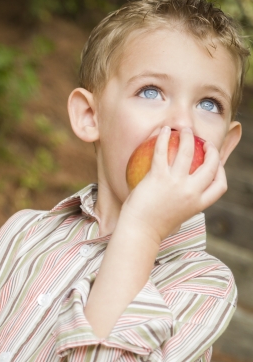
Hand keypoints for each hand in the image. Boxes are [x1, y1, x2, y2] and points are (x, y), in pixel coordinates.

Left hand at [122, 126, 226, 243]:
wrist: (139, 231)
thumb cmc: (154, 226)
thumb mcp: (177, 215)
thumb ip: (185, 203)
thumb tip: (183, 191)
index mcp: (198, 204)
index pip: (220, 186)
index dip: (221, 172)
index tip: (216, 164)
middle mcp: (191, 193)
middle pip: (211, 166)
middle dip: (212, 150)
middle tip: (204, 143)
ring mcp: (176, 184)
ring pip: (188, 152)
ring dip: (188, 137)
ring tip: (184, 130)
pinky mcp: (158, 177)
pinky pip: (163, 152)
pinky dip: (164, 138)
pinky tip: (163, 131)